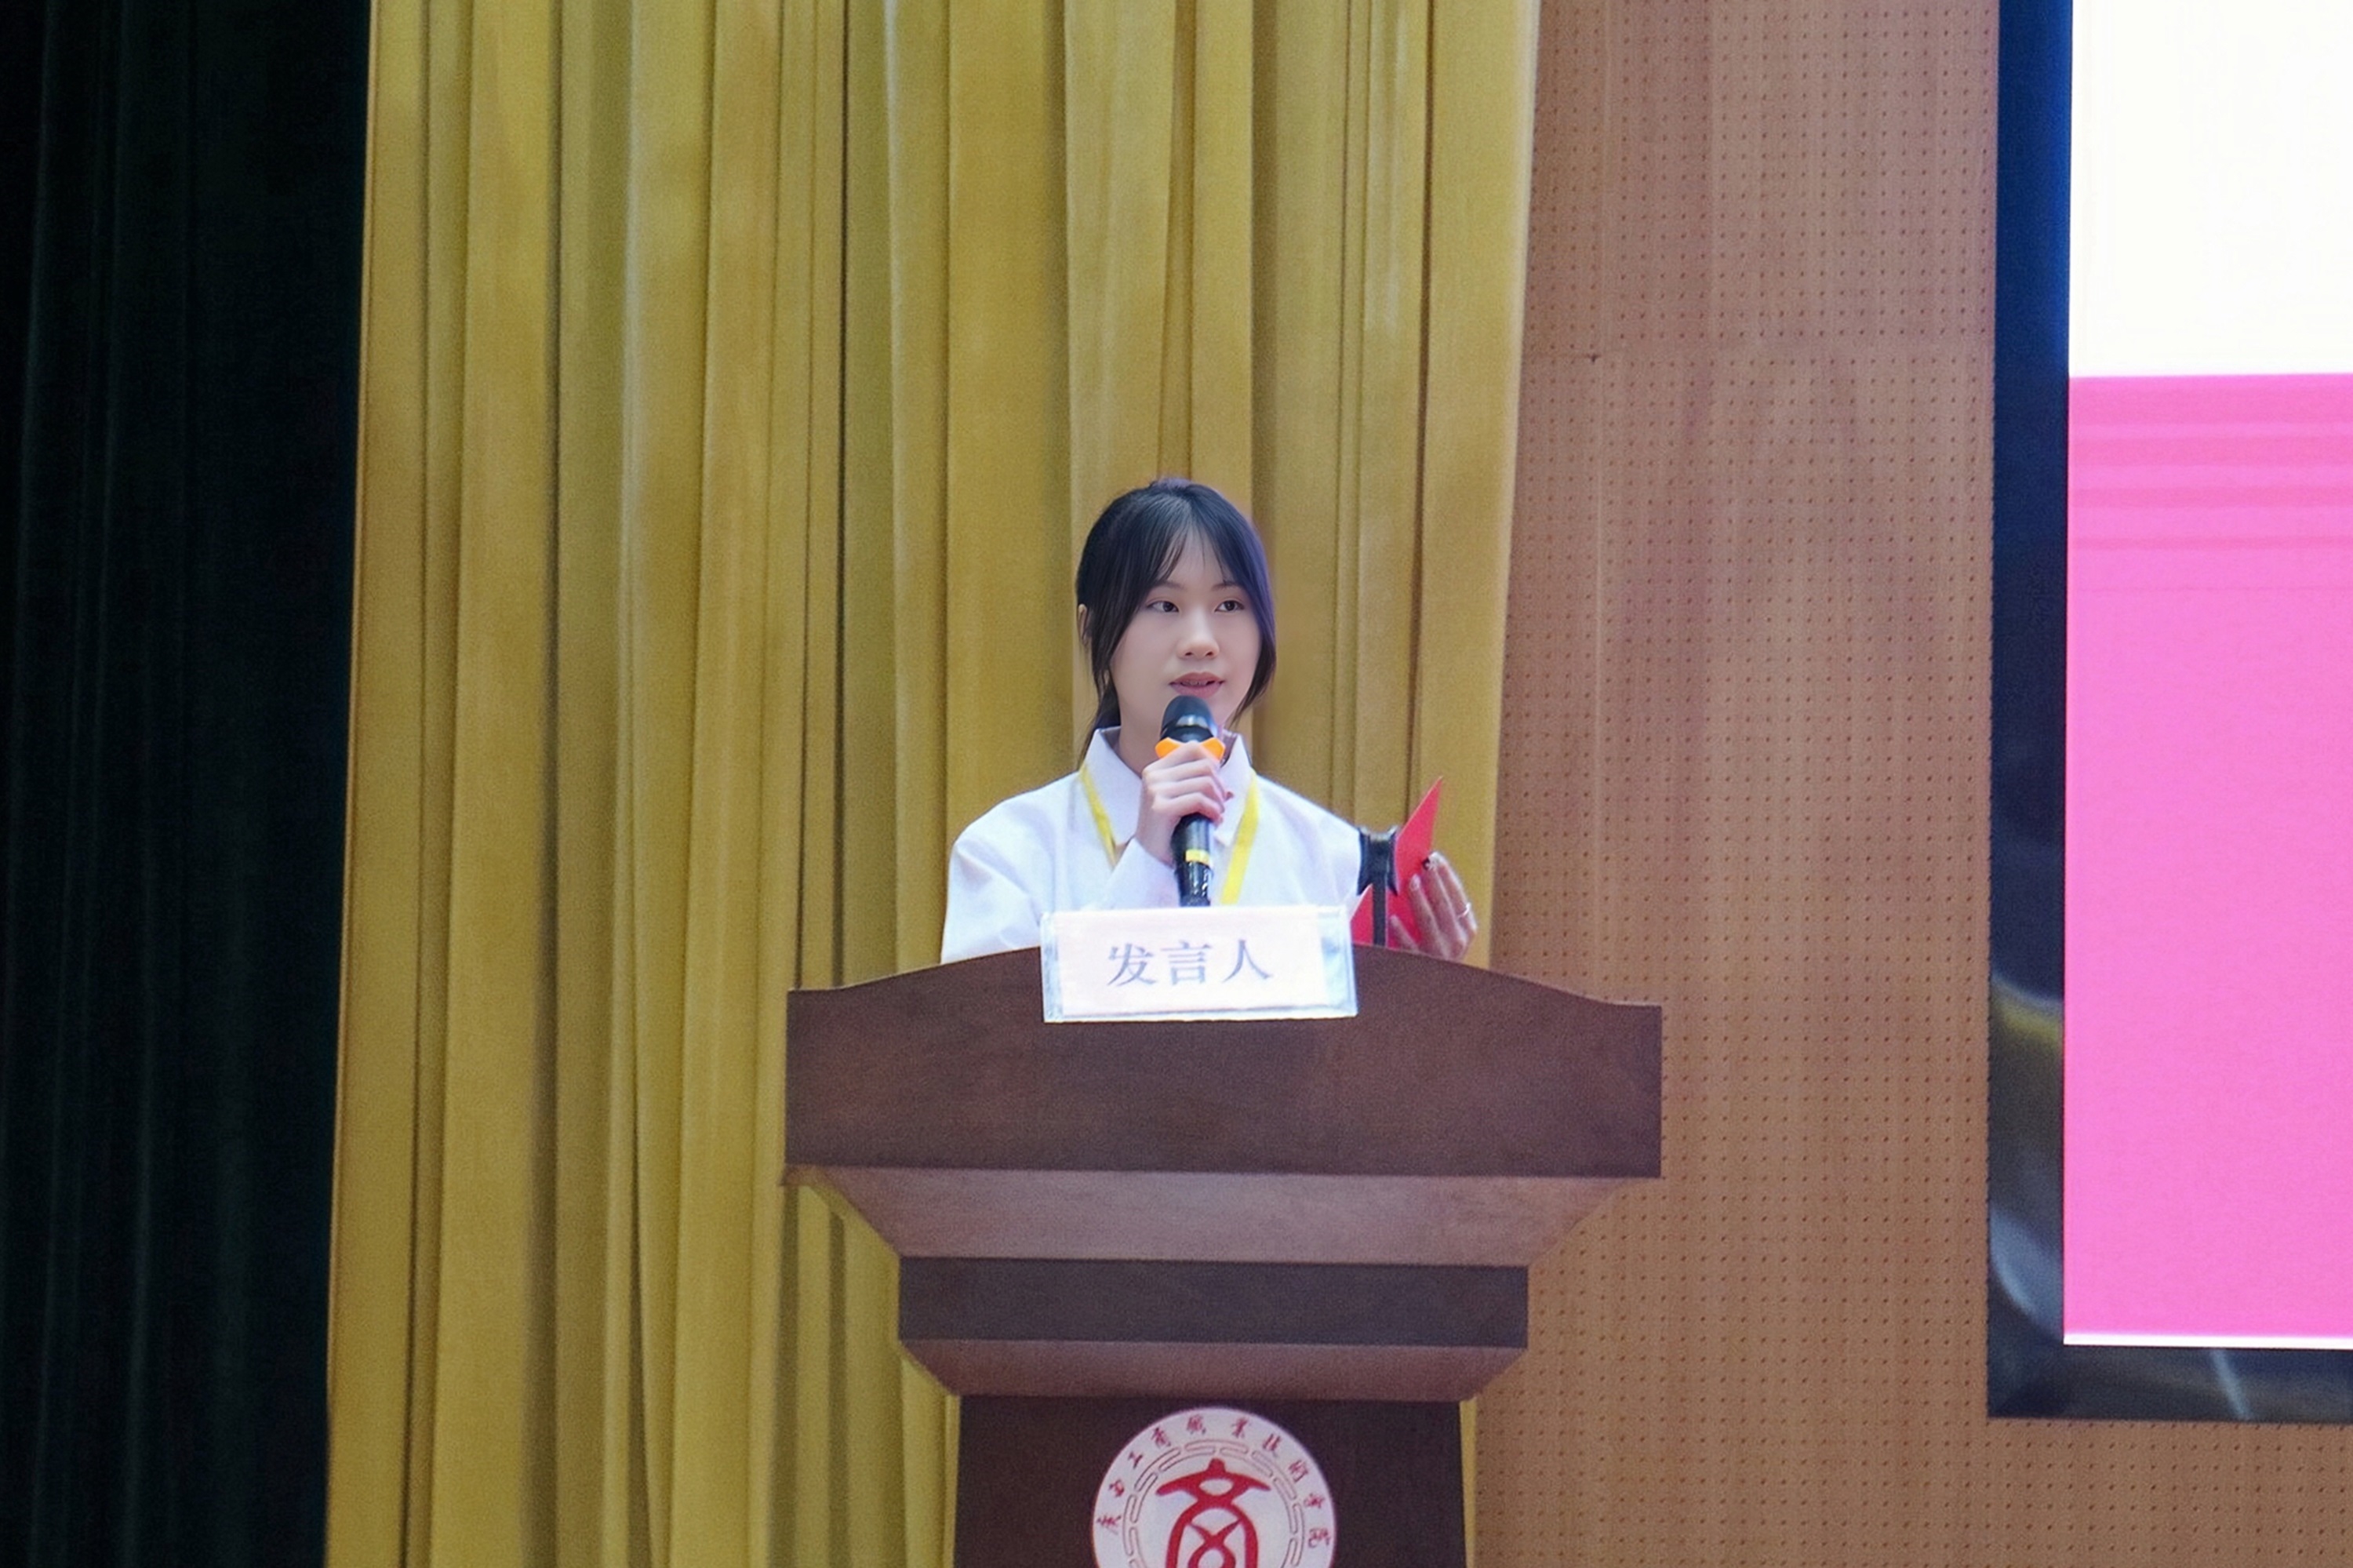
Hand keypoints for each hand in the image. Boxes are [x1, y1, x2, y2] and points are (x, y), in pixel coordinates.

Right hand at [1135, 741, 1227, 864]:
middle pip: (1204, 766)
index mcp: (1156, 770)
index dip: (1212, 762)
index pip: (1192, 748)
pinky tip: (1213, 820)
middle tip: (1219, 804)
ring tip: (1216, 814)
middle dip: (1219, 786)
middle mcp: (1154, 776)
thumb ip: (1200, 789)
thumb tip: (1229, 790)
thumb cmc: (1167, 830)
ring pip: (1205, 782)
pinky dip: (1213, 810)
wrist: (1149, 857)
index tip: (1217, 781)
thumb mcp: (1180, 802)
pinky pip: (1200, 799)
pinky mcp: (1161, 807)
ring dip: (1218, 801)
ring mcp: (1156, 791)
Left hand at [1395, 851, 1476, 960]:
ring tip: (1410, 882)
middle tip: (1423, 863)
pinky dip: (1401, 931)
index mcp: (1467, 928)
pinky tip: (1393, 919)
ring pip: (1429, 920)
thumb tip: (1423, 876)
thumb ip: (1441, 908)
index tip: (1436, 857)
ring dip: (1419, 899)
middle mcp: (1458, 940)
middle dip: (1434, 881)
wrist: (1434, 987)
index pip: (1458, 895)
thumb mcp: (1448, 931)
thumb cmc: (1439, 952)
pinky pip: (1410, 944)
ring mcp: (1441, 953)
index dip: (1447, 875)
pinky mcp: (1422, 963)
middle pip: (1445, 905)